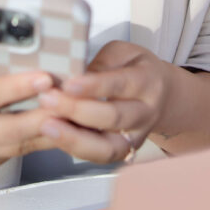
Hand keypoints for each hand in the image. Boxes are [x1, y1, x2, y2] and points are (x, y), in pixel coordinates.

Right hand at [0, 43, 61, 172]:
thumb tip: (16, 36)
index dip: (16, 88)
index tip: (45, 78)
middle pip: (8, 129)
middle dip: (42, 115)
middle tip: (70, 100)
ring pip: (18, 145)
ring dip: (50, 130)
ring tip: (75, 113)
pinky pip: (18, 153)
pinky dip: (43, 139)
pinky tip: (63, 126)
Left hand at [36, 41, 172, 163]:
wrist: (162, 95)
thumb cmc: (135, 69)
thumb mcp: (122, 53)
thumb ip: (100, 63)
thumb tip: (71, 75)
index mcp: (147, 81)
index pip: (120, 85)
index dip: (94, 86)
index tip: (68, 84)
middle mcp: (145, 113)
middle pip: (113, 118)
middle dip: (77, 110)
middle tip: (48, 99)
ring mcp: (136, 137)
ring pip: (107, 147)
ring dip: (74, 138)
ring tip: (47, 125)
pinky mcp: (123, 152)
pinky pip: (99, 157)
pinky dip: (75, 148)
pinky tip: (55, 137)